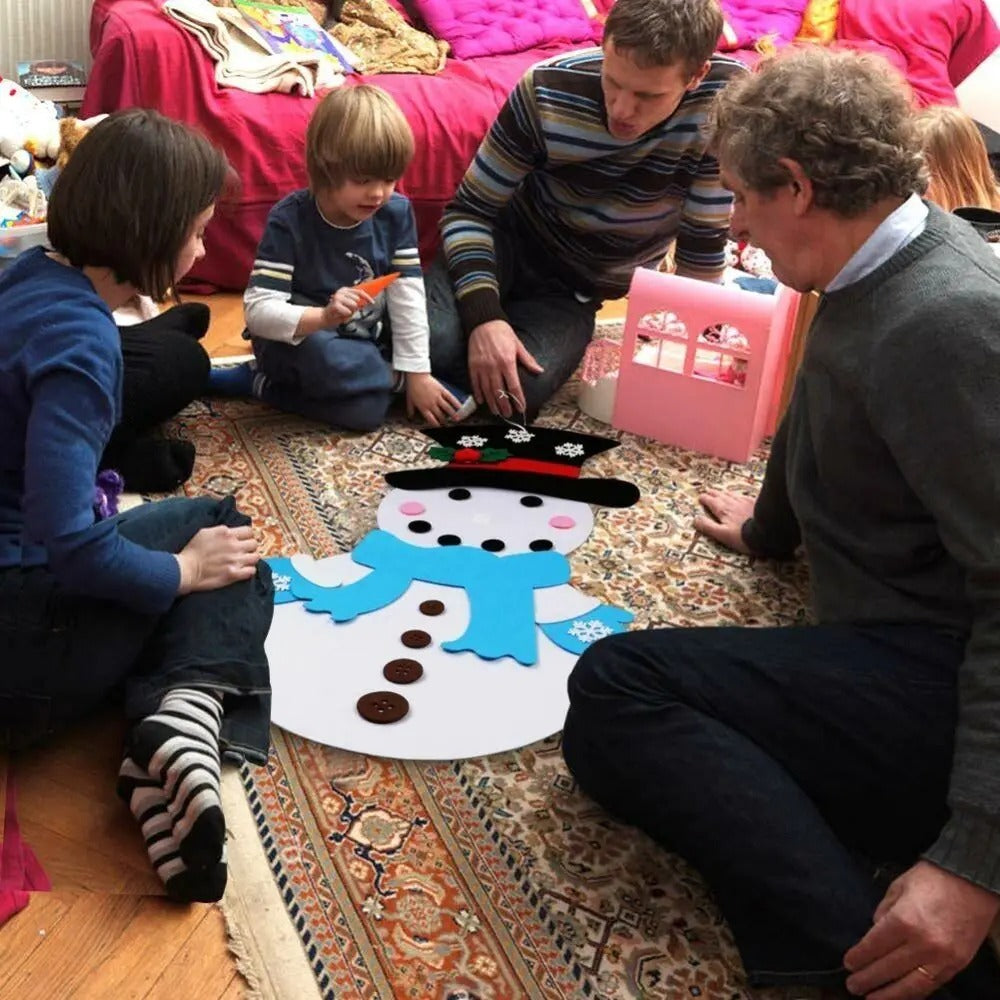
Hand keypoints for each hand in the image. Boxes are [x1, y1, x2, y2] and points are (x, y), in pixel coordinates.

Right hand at [175, 525, 259, 593]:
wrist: (185, 570)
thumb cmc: (192, 551)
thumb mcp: (205, 532)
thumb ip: (221, 531)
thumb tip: (230, 532)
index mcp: (226, 533)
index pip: (249, 531)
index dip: (247, 536)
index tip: (243, 540)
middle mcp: (233, 545)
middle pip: (254, 543)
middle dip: (250, 547)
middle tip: (243, 551)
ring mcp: (235, 560)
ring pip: (255, 557)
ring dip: (250, 559)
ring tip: (244, 561)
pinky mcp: (234, 574)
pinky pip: (251, 571)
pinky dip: (249, 571)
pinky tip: (243, 571)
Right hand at [322, 285, 373, 326]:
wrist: (325, 317)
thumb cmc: (339, 312)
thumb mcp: (350, 306)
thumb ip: (357, 303)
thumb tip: (366, 302)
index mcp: (346, 290)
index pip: (360, 292)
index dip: (367, 297)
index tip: (372, 303)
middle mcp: (342, 291)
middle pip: (357, 300)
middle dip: (355, 308)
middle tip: (346, 310)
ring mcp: (338, 297)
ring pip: (354, 305)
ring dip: (350, 312)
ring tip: (343, 312)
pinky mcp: (335, 304)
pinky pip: (348, 311)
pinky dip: (346, 315)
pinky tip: (340, 314)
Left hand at [405, 372, 460, 426]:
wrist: (416, 376)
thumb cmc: (413, 388)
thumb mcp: (410, 400)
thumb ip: (410, 409)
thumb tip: (410, 416)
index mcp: (423, 408)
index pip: (431, 419)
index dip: (436, 424)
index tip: (439, 426)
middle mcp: (431, 404)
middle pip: (440, 415)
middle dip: (444, 421)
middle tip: (447, 424)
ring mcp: (437, 397)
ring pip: (447, 408)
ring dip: (453, 414)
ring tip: (457, 419)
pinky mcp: (442, 390)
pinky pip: (450, 398)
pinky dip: (455, 403)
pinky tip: (460, 407)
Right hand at [468, 319, 542, 417]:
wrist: (483, 322)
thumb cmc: (502, 332)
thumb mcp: (518, 345)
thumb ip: (528, 360)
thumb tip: (539, 371)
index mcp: (507, 362)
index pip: (514, 386)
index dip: (518, 399)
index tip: (521, 408)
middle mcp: (494, 367)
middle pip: (500, 392)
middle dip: (504, 405)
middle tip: (508, 414)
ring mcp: (482, 367)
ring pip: (487, 390)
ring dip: (492, 403)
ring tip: (496, 412)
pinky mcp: (472, 365)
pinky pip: (475, 383)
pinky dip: (478, 393)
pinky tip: (482, 401)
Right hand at [693, 488, 754, 553]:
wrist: (768, 532)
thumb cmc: (744, 537)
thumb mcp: (722, 535)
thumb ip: (708, 526)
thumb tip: (695, 520)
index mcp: (723, 510)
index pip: (710, 501)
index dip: (704, 499)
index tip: (701, 498)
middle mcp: (733, 503)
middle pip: (720, 495)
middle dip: (713, 493)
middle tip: (709, 492)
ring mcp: (745, 502)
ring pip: (732, 494)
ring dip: (725, 493)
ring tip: (722, 492)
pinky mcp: (756, 503)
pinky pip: (745, 496)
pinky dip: (739, 496)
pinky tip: (741, 497)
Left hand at [844, 860, 999, 998]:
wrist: (972, 881)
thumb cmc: (932, 879)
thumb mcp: (898, 887)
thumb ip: (883, 911)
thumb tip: (874, 930)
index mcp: (904, 920)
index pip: (874, 946)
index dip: (859, 957)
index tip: (848, 964)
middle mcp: (922, 943)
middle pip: (888, 968)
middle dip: (867, 978)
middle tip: (852, 985)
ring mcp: (942, 957)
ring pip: (910, 985)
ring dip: (888, 995)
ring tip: (871, 999)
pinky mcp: (957, 964)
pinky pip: (931, 985)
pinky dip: (913, 992)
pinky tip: (900, 994)